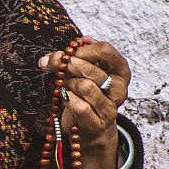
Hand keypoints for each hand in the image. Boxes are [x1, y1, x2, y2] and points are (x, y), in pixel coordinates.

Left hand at [42, 40, 128, 168]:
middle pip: (90, 69)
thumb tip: (82, 40)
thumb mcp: (89, 72)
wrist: (92, 129)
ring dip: (66, 82)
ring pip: (84, 86)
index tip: (68, 52)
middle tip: (48, 63)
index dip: (82, 49)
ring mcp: (110, 107)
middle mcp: (119, 88)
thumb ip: (86, 54)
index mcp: (120, 71)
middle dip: (64, 64)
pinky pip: (79, 106)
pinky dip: (66, 99)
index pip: (105, 50)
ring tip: (60, 83)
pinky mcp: (98, 123)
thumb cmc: (88, 95)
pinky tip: (63, 96)